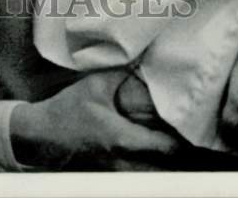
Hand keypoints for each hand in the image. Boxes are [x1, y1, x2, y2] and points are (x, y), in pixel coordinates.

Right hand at [10, 68, 180, 169]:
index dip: (184, 140)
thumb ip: (122, 75)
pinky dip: (150, 164)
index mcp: (123, 139)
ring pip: (154, 173)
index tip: (194, 127)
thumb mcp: (95, 86)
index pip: (166, 148)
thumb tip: (144, 63)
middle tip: (191, 135)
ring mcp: (118, 173)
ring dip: (165, 159)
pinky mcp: (112, 175)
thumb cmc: (69, 110)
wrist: (43, 134)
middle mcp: (125, 162)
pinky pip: (140, 173)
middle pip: (166, 166)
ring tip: (175, 142)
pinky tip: (152, 149)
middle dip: (179, 152)